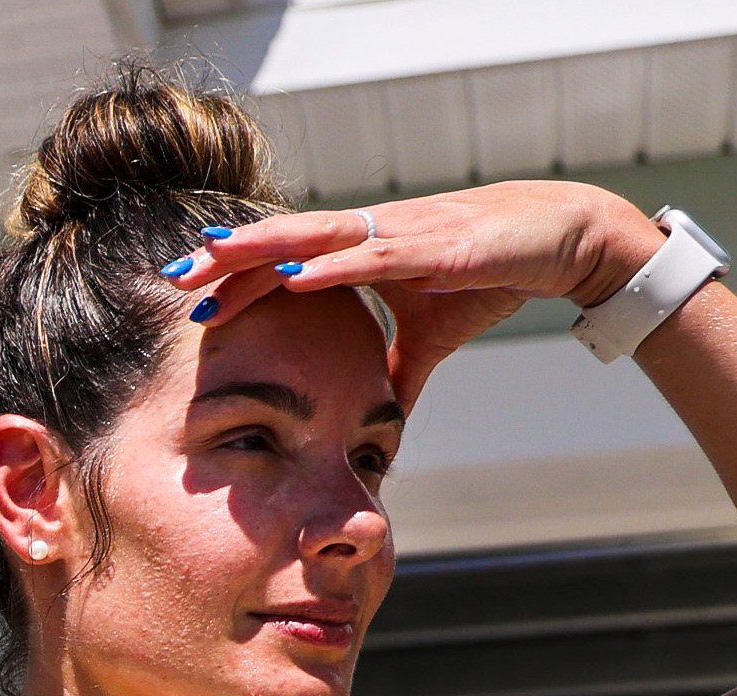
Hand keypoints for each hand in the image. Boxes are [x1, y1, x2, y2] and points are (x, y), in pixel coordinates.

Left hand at [162, 183, 669, 413]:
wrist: (562, 240)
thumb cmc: (492, 277)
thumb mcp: (430, 337)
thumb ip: (396, 372)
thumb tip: (375, 421)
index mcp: (364, 253)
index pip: (286, 262)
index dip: (238, 276)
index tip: (189, 295)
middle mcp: (372, 235)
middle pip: (285, 243)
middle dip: (229, 257)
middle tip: (173, 273)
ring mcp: (401, 233)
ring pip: (316, 238)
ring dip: (262, 250)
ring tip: (212, 260)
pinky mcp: (435, 243)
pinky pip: (372, 255)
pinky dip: (329, 265)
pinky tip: (291, 275)